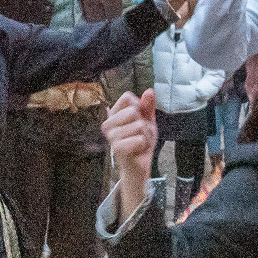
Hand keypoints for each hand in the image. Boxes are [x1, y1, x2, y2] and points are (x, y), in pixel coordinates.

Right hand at [102, 91, 158, 218]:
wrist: (138, 166)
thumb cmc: (140, 142)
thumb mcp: (147, 120)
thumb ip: (147, 106)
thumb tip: (149, 91)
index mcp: (113, 115)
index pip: (127, 97)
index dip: (139, 107)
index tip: (138, 120)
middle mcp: (108, 124)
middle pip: (134, 111)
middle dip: (145, 124)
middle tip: (140, 135)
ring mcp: (111, 136)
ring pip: (139, 125)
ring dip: (146, 136)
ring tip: (139, 144)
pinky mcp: (117, 147)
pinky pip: (139, 138)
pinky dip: (144, 145)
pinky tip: (137, 151)